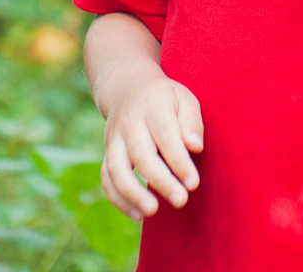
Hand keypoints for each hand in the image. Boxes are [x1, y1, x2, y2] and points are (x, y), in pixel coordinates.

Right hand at [100, 71, 203, 220]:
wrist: (128, 88)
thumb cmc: (165, 98)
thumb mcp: (184, 98)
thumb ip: (191, 121)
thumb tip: (196, 147)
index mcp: (153, 106)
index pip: (166, 136)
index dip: (179, 161)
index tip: (193, 183)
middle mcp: (129, 123)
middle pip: (141, 154)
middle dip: (160, 181)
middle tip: (180, 201)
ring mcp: (114, 139)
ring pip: (116, 169)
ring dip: (132, 194)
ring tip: (152, 212)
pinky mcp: (107, 153)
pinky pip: (106, 178)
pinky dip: (118, 198)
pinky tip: (138, 214)